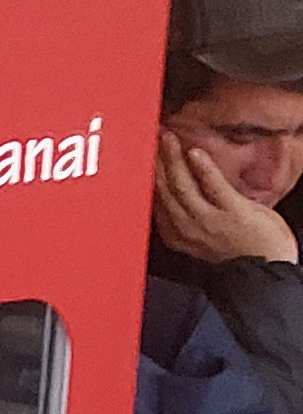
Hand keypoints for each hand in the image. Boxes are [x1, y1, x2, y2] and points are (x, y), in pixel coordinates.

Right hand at [157, 128, 299, 268]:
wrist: (267, 273)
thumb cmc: (242, 257)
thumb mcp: (204, 240)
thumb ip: (189, 219)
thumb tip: (183, 194)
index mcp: (177, 235)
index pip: (156, 201)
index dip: (148, 176)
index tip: (145, 157)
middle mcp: (187, 228)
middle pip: (164, 190)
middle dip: (155, 163)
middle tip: (152, 140)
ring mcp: (208, 220)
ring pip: (181, 186)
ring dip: (172, 160)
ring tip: (169, 140)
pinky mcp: (232, 212)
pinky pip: (212, 186)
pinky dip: (202, 168)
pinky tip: (195, 152)